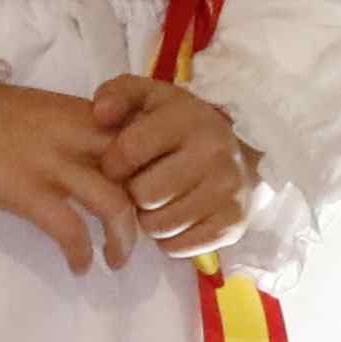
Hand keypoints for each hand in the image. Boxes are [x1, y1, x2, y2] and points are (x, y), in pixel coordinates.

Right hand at [0, 80, 148, 269]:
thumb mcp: (40, 108)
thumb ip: (71, 126)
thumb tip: (92, 152)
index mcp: (83, 111)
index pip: (142, 137)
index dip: (153, 168)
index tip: (149, 191)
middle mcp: (79, 135)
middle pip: (139, 171)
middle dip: (150, 205)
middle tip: (146, 229)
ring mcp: (55, 165)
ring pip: (116, 205)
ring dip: (125, 239)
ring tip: (118, 260)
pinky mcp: (29, 194)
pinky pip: (71, 231)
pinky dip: (81, 254)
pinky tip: (79, 267)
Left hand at [89, 71, 263, 256]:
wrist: (240, 156)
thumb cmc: (180, 127)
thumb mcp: (149, 98)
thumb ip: (117, 94)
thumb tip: (100, 114)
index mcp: (189, 119)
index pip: (128, 151)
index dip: (112, 164)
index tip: (118, 164)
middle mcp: (215, 154)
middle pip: (144, 195)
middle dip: (134, 192)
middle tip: (143, 183)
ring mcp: (228, 192)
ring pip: (158, 226)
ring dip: (150, 218)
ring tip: (160, 200)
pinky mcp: (233, 225)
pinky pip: (177, 247)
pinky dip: (169, 238)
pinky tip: (177, 216)